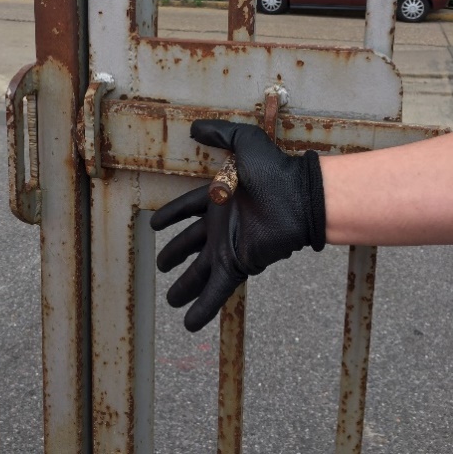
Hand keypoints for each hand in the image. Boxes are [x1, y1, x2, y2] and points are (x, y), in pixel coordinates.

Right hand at [150, 119, 325, 330]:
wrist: (300, 196)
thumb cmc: (276, 168)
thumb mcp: (243, 142)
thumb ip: (219, 134)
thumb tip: (193, 128)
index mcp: (219, 199)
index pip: (187, 209)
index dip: (171, 216)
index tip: (154, 225)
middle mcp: (221, 225)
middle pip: (191, 244)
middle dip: (175, 255)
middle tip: (161, 266)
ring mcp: (229, 247)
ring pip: (199, 272)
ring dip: (185, 286)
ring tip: (172, 300)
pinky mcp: (238, 265)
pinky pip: (216, 291)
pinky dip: (202, 309)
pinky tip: (189, 325)